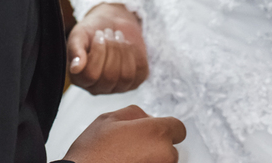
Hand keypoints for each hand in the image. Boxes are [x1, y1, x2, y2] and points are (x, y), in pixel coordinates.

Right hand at [64, 104, 185, 162]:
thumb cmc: (92, 154)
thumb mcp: (108, 119)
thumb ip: (135, 113)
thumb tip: (147, 117)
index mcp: (156, 133)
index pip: (179, 128)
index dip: (164, 128)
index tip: (153, 133)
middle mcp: (165, 155)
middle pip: (171, 148)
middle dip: (156, 146)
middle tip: (132, 148)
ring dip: (151, 160)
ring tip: (127, 160)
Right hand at [68, 3, 148, 94]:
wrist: (112, 23)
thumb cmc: (92, 30)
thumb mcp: (79, 34)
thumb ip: (74, 50)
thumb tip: (75, 68)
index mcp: (80, 79)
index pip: (90, 75)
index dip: (98, 53)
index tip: (99, 35)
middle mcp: (97, 88)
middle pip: (110, 77)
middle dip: (112, 49)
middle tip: (109, 32)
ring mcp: (117, 87)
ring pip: (126, 76)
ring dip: (124, 51)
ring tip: (118, 36)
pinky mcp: (135, 81)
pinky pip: (141, 71)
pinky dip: (136, 53)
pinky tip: (128, 44)